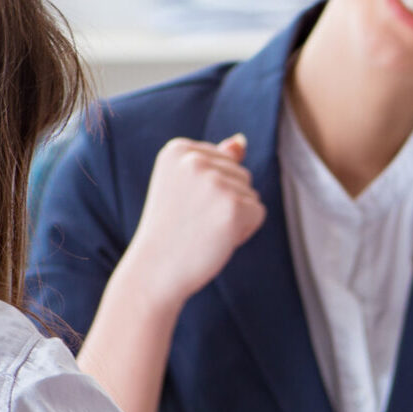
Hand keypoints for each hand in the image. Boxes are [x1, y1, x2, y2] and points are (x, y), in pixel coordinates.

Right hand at [121, 133, 263, 309]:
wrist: (154, 271)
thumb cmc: (170, 231)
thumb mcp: (184, 186)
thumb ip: (212, 161)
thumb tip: (240, 140)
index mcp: (177, 149)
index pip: (223, 159)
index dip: (210, 190)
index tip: (183, 205)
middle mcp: (195, 160)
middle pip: (240, 174)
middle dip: (225, 202)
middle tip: (193, 222)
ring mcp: (215, 183)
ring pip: (250, 194)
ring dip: (234, 217)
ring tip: (203, 230)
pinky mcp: (234, 207)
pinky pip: (258, 213)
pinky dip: (244, 231)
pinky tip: (216, 239)